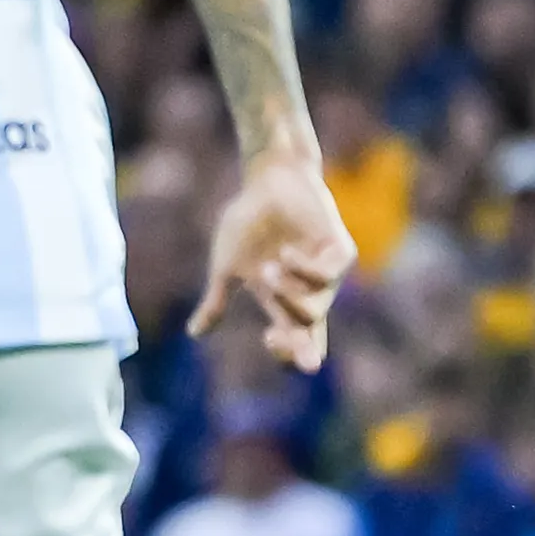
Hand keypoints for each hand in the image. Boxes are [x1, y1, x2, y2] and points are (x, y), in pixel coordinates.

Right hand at [192, 147, 356, 371]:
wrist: (267, 181)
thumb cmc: (247, 222)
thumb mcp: (227, 266)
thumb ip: (217, 301)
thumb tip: (194, 334)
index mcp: (284, 301)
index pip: (296, 341)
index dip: (289, 354)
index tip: (266, 340)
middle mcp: (310, 292)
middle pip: (311, 333)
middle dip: (294, 342)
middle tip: (273, 336)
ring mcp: (327, 274)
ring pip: (314, 309)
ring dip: (286, 294)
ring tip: (266, 269)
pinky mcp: (340, 252)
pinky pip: (325, 277)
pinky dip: (300, 268)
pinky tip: (284, 252)